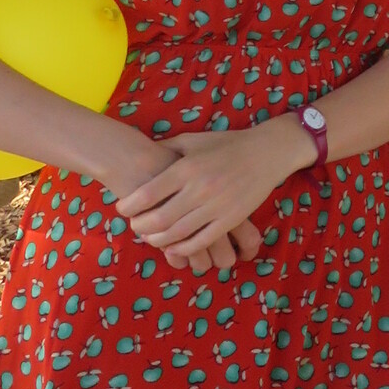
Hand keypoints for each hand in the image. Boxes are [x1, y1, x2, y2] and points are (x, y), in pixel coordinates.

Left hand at [110, 116, 315, 275]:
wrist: (266, 152)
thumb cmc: (227, 144)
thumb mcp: (194, 140)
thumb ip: (167, 147)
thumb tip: (143, 153)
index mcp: (186, 167)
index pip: (148, 193)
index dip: (130, 205)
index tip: (122, 209)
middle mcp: (199, 189)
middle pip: (159, 219)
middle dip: (140, 227)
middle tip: (134, 226)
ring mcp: (216, 206)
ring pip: (178, 234)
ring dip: (158, 240)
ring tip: (150, 237)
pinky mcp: (230, 220)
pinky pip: (201, 241)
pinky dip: (183, 248)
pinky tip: (174, 246)